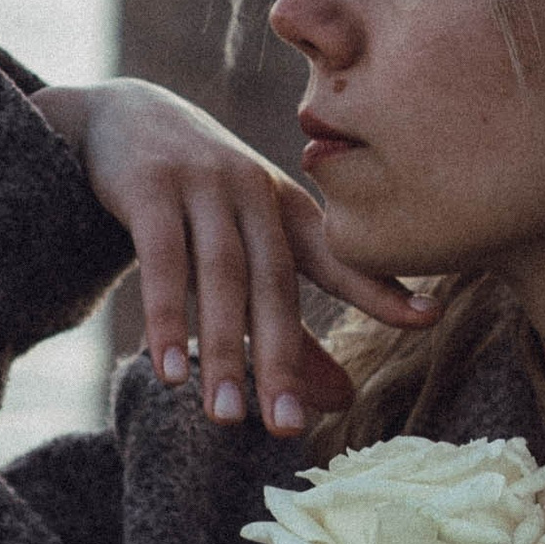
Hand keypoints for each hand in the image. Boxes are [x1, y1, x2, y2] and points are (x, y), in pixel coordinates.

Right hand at [32, 79, 432, 433]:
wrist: (115, 115)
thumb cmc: (195, 196)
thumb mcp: (244, 249)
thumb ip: (288, 326)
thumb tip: (341, 401)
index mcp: (285, 206)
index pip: (336, 255)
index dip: (379, 287)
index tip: (429, 317)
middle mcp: (253, 190)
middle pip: (275, 283)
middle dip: (283, 357)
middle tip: (288, 428)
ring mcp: (201, 183)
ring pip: (220, 276)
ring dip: (222, 350)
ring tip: (225, 417)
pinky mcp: (148, 186)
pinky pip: (161, 260)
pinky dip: (166, 317)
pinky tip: (168, 370)